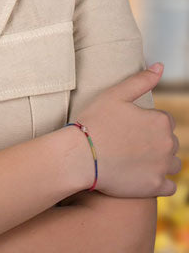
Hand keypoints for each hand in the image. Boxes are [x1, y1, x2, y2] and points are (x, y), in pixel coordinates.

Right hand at [76, 63, 180, 197]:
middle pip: (170, 142)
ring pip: (172, 164)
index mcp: (160, 121)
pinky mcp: (156, 187)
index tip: (127, 126)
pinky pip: (169, 186)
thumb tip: (160, 66)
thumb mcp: (114, 94)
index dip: (145, 122)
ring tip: (135, 158)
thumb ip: (141, 80)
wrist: (81, 155)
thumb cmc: (95, 121)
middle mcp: (168, 144)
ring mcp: (163, 167)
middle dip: (154, 141)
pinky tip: (141, 175)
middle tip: (127, 142)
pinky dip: (159, 181)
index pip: (163, 120)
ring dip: (160, 161)